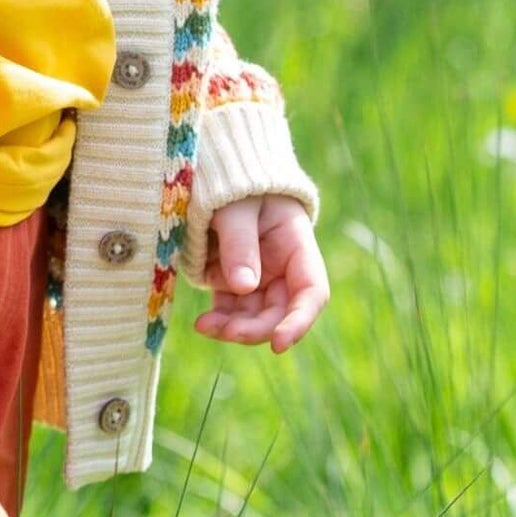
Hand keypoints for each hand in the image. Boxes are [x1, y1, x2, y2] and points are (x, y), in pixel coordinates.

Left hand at [190, 194, 328, 353]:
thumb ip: (240, 242)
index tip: (279, 344)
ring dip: (234, 329)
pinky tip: (204, 323)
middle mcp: (283, 269)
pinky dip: (221, 321)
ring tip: (205, 326)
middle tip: (229, 332)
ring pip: (254, 318)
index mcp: (298, 246)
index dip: (299, 322)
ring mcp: (259, 278)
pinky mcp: (233, 282)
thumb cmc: (235, 183)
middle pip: (280, 313)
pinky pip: (232, 311)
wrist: (217, 172)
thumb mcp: (237, 206)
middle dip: (256, 328)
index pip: (311, 292)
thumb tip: (243, 287)